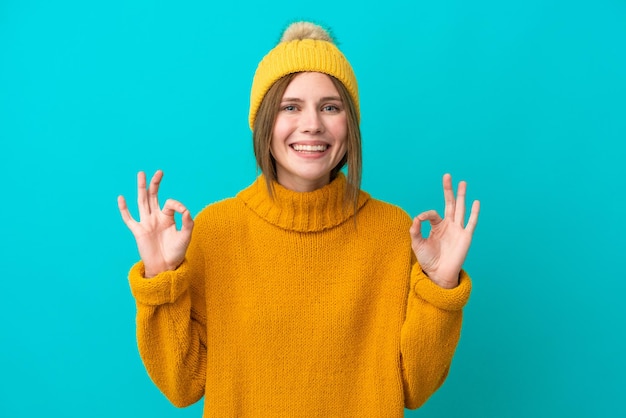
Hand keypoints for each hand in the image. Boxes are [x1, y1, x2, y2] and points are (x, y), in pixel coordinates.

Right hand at [118, 170, 193, 277]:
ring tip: (141, 174)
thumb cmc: (177, 252)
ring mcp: (146, 223)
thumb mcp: (186, 236)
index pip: (171, 204)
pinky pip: (129, 219)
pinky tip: (121, 198)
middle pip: (154, 197)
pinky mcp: (138, 232)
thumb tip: (186, 211)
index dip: (178, 204)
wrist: (166, 267)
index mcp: (168, 218)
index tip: (184, 212)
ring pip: (142, 202)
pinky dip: (124, 209)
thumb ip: (188, 223)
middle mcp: (156, 218)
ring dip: (142, 188)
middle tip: (159, 171)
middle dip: (155, 184)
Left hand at [409, 174, 479, 288]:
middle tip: (447, 175)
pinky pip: (471, 223)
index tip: (420, 219)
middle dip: (448, 190)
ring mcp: (458, 230)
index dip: (425, 214)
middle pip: (449, 204)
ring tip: (463, 182)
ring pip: (460, 209)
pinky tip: (476, 202)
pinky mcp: (465, 237)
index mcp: (437, 226)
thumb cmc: (428, 260)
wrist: (438, 274)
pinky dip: (474, 212)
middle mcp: (448, 225)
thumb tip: (417, 217)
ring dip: (461, 196)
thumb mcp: (417, 244)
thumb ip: (415, 230)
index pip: (432, 214)